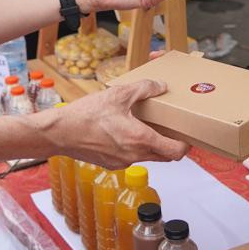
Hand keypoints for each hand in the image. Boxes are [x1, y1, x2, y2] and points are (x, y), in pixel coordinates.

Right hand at [40, 79, 188, 168]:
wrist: (60, 133)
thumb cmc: (86, 115)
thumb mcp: (118, 94)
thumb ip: (144, 89)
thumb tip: (160, 85)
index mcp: (140, 139)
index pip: (175, 152)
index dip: (185, 146)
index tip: (187, 136)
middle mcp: (134, 156)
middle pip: (164, 157)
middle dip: (170, 144)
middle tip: (171, 129)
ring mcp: (122, 162)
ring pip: (147, 157)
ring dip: (151, 145)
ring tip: (146, 125)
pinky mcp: (111, 164)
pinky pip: (131, 158)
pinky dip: (134, 147)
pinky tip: (124, 131)